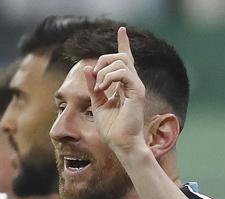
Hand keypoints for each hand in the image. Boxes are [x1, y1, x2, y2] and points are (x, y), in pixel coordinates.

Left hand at [85, 27, 147, 153]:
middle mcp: (132, 83)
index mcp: (124, 85)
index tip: (122, 29)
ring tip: (99, 87)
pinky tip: (103, 88)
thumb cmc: (111, 128)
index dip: (123, 43)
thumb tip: (87, 68)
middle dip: (103, 60)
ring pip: (121, 61)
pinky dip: (109, 77)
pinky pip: (123, 73)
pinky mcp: (137, 92)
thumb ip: (93, 86)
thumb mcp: (97, 103)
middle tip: (95, 79)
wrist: (120, 144)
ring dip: (104, 71)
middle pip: (120, 56)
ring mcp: (136, 86)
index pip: (126, 59)